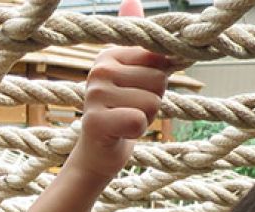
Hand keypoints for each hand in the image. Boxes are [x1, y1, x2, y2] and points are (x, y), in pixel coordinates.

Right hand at [70, 46, 172, 180]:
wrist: (97, 154)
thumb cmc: (121, 113)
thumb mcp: (134, 75)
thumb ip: (141, 44)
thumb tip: (132, 0)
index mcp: (109, 55)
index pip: (160, 57)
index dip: (157, 81)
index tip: (136, 92)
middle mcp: (99, 70)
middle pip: (159, 80)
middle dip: (153, 101)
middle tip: (130, 111)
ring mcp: (94, 94)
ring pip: (152, 102)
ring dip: (145, 118)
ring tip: (125, 121)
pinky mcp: (95, 120)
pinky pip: (138, 120)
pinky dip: (137, 131)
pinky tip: (121, 133)